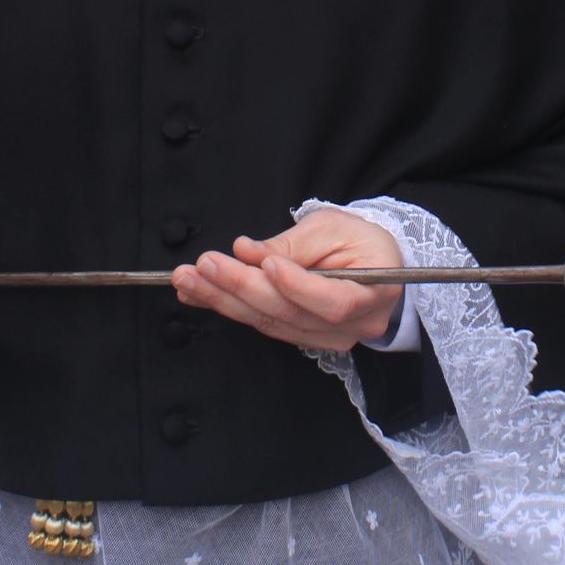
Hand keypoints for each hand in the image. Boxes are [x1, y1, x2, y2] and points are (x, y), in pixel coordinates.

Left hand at [172, 208, 402, 354]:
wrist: (372, 262)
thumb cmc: (359, 239)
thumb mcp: (333, 227)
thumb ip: (293, 243)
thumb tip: (247, 251)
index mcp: (374, 293)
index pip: (335, 301)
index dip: (296, 286)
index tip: (266, 262)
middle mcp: (353, 325)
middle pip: (291, 313)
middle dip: (242, 287)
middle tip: (204, 266)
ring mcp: (327, 338)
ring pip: (270, 322)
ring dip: (224, 300)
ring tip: (190, 279)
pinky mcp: (303, 337)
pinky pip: (264, 324)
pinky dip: (230, 307)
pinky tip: (201, 293)